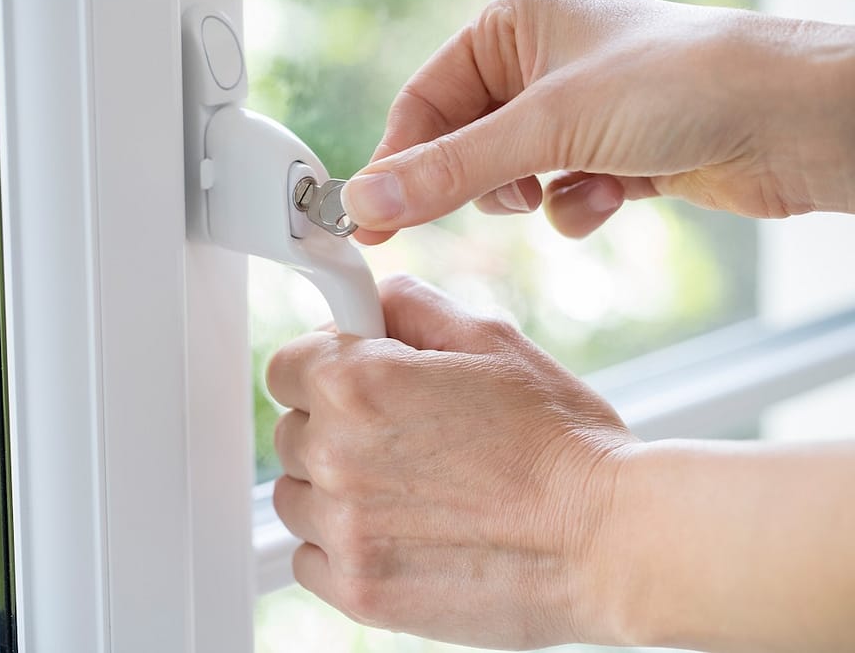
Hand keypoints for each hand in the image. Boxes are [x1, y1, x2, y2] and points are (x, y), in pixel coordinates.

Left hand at [266, 275, 636, 648]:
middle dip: (331, 427)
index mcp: (358, 383)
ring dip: (332, 490)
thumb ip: (411, 307)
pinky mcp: (360, 590)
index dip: (321, 368)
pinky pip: (309, 560)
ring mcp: (345, 528)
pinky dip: (340, 547)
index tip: (348, 382)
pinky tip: (396, 534)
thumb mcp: (490, 341)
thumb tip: (369, 303)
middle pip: (289, 432)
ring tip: (405, 490)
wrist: (606, 540)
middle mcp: (337, 454)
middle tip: (399, 437)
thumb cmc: (559, 441)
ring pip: (296, 498)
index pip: (286, 367)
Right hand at [341, 0, 854, 243]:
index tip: (367, 217)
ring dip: (535, 195)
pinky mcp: (609, 156)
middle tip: (463, 214)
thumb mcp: (546, 127)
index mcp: (514, 27)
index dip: (396, 161)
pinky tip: (616, 195)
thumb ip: (449, 170)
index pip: (424, 102)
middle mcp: (540, 66)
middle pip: (463, 145)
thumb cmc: (678, 84)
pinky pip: (558, 198)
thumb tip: (368, 198)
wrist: (790, 122)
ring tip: (570, 183)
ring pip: (508, 179)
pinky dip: (578, 206)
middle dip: (478, 182)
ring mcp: (576, 113)